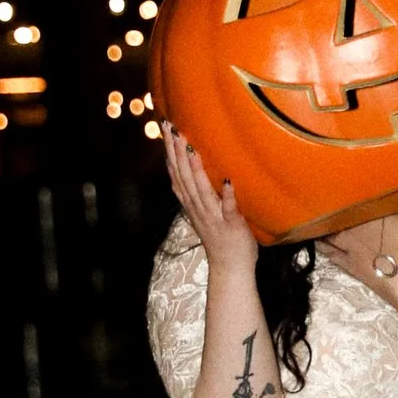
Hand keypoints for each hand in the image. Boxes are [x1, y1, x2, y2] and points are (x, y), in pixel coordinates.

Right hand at [162, 124, 259, 272]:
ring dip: (195, 169)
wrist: (229, 269)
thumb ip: (196, 192)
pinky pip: (229, 209)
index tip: (166, 129)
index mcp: (192, 204)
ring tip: (191, 148)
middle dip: (177, 153)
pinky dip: (228, 196)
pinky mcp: (232, 226)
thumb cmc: (220, 238)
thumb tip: (190, 167)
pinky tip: (229, 181)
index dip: (169, 151)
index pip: (176, 173)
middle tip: (172, 129)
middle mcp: (198, 209)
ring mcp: (214, 217)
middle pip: (184, 177)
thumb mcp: (202, 212)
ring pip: (201, 191)